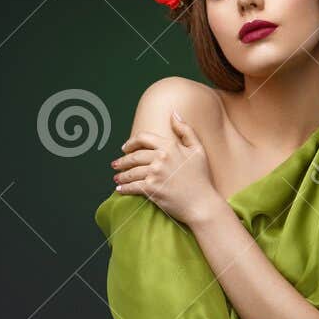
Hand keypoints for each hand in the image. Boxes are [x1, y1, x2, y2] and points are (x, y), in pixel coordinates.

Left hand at [111, 110, 220, 226]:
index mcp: (170, 146)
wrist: (202, 204)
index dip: (131, 142)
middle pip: (134, 156)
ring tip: (117, 178)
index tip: (125, 148)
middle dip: (122, 161)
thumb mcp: (198, 150)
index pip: (143, 138)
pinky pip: (132, 187)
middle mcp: (160, 158)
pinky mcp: (151, 189)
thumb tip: (174, 114)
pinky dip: (124, 189)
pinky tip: (120, 190)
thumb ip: (186, 130)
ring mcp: (155, 174)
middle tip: (116, 165)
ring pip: (131, 172)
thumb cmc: (202, 178)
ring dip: (121, 175)